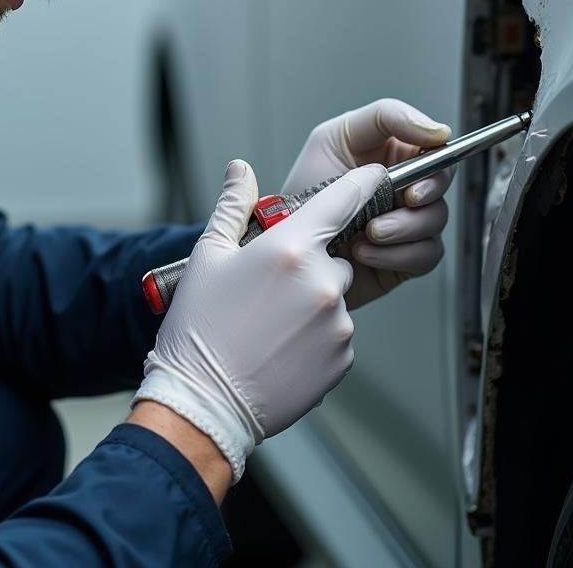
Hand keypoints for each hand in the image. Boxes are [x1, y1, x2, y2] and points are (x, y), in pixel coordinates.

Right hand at [132, 159, 386, 481]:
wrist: (204, 402)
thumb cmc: (199, 327)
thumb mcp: (208, 256)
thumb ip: (233, 206)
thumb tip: (241, 169)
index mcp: (290, 249)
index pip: (343, 200)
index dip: (361, 183)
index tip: (372, 176)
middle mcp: (322, 282)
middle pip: (336, 256)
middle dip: (311, 263)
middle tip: (271, 285)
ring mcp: (337, 322)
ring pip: (335, 296)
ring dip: (313, 301)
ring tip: (271, 322)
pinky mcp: (343, 357)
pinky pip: (337, 332)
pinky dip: (317, 334)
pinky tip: (282, 344)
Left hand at [283, 98, 452, 308]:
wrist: (286, 246)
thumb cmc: (303, 190)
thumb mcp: (332, 137)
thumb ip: (384, 118)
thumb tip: (435, 129)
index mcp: (389, 154)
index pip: (433, 144)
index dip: (439, 149)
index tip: (432, 151)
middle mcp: (402, 186)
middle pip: (443, 181)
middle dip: (426, 191)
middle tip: (404, 198)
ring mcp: (405, 221)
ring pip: (436, 219)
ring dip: (403, 227)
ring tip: (368, 231)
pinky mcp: (405, 256)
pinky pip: (426, 254)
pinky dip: (397, 255)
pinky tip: (365, 251)